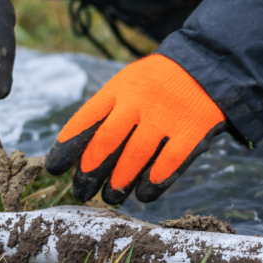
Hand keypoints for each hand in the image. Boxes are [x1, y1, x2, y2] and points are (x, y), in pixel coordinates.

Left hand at [46, 54, 225, 203]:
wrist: (206, 66)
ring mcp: (166, 117)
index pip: (85, 120)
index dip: (67, 148)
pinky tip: (143, 194)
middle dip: (89, 172)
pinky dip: (152, 184)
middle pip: (106, 143)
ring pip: (134, 158)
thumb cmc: (158, 84)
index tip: (55, 169)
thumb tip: (81, 155)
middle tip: (81, 191)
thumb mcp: (128, 84)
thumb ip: (108, 112)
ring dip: (118, 184)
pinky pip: (167, 165)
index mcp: (119, 89)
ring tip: (111, 196)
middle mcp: (139, 102)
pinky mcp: (191, 132)